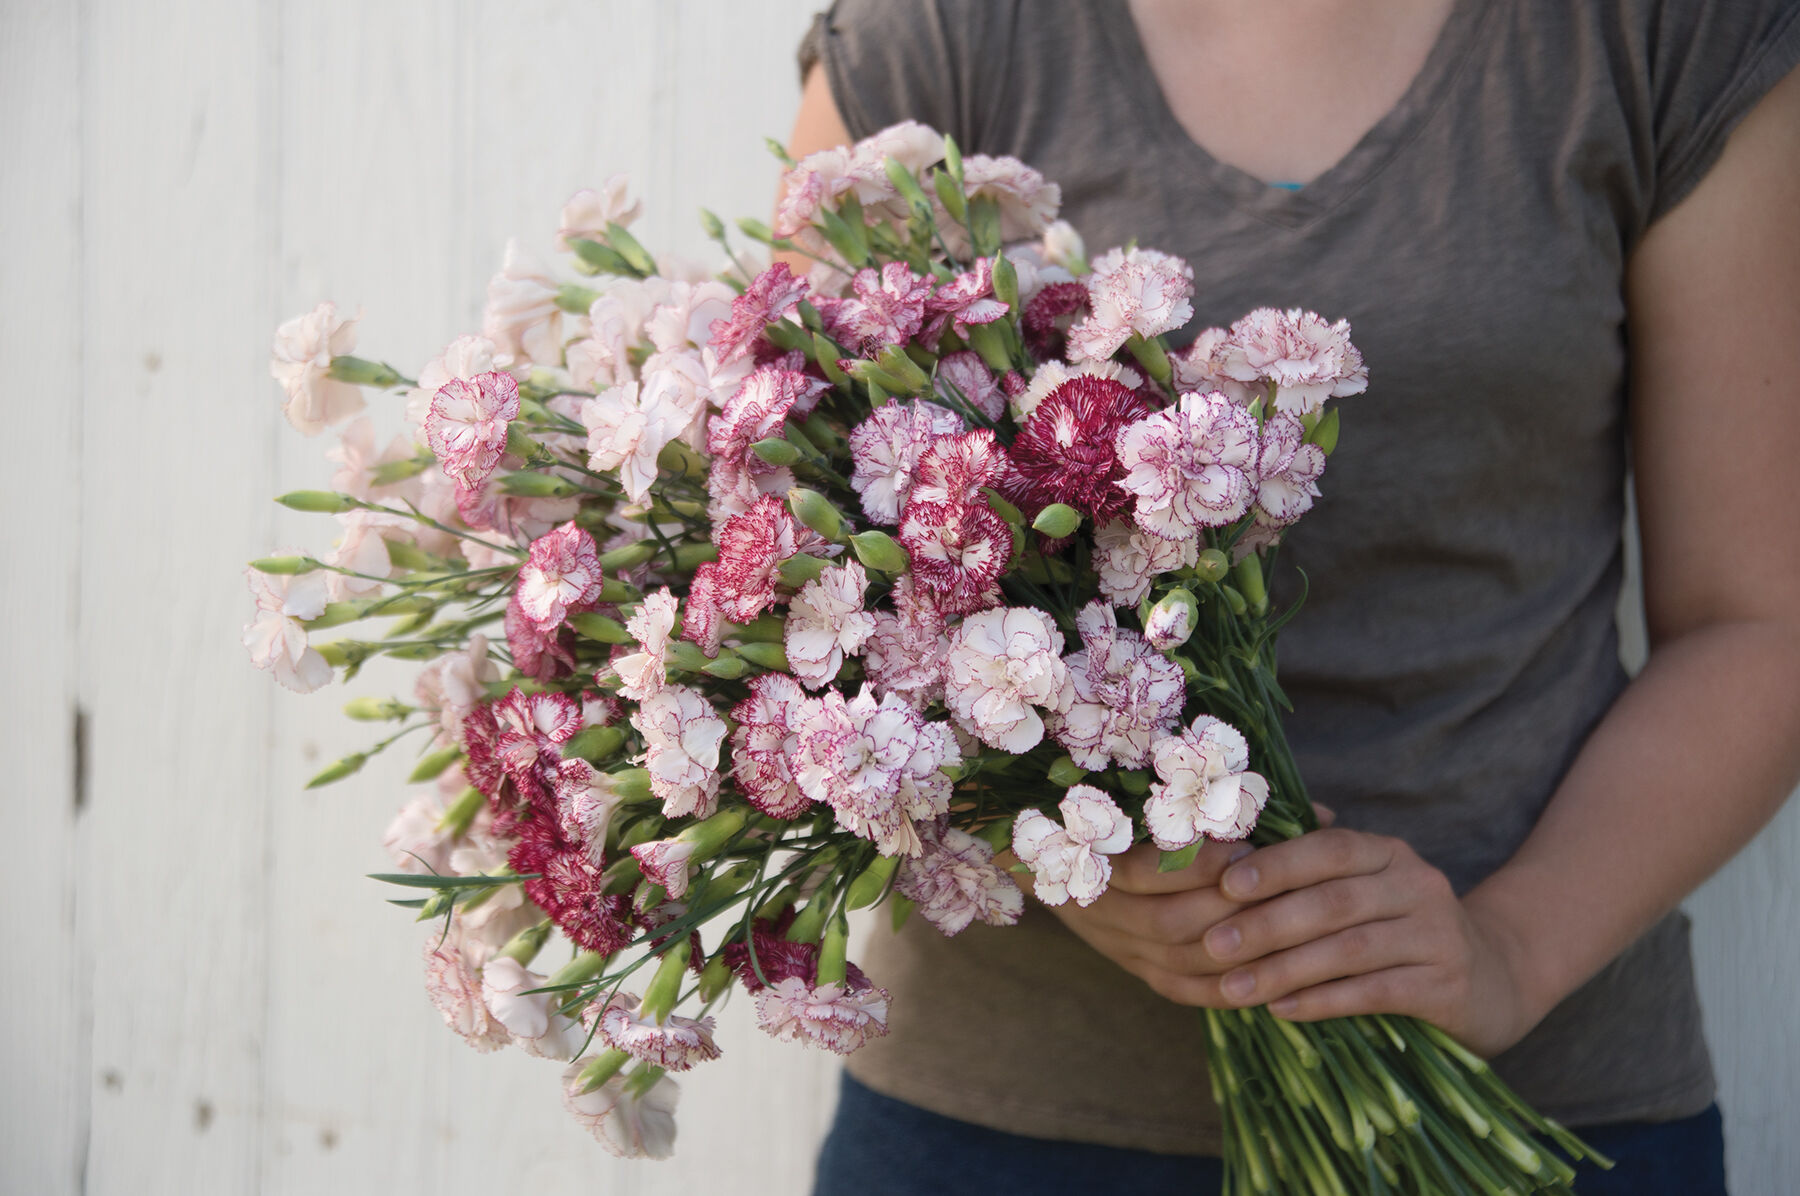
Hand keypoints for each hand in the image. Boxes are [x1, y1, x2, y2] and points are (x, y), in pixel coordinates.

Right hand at [1037, 807, 1336, 1010]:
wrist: (1039, 852)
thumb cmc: (1112, 808)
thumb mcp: (1147, 795)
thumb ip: (1225, 801)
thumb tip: (1320, 814)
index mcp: (1092, 854)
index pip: (1145, 869)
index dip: (1200, 864)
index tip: (1247, 848)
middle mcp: (1099, 906)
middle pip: (1168, 921)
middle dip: (1230, 910)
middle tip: (1281, 894)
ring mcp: (1115, 942)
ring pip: (1177, 959)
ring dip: (1235, 950)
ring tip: (1286, 933)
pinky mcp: (1132, 966)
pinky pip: (1179, 987)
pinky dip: (1223, 987)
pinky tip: (1268, 979)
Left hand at [1198, 827, 1541, 1056]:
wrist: (1492, 979)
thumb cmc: (1398, 929)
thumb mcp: (1366, 888)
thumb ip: (1311, 869)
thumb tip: (1231, 846)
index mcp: (1389, 853)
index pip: (1330, 849)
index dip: (1278, 865)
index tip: (1225, 886)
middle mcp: (1418, 886)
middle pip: (1335, 901)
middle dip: (1268, 923)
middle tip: (1214, 944)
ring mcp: (1438, 936)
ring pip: (1351, 949)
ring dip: (1286, 969)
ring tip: (1235, 988)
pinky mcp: (1448, 986)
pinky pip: (1377, 992)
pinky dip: (1326, 1001)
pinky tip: (1283, 1010)